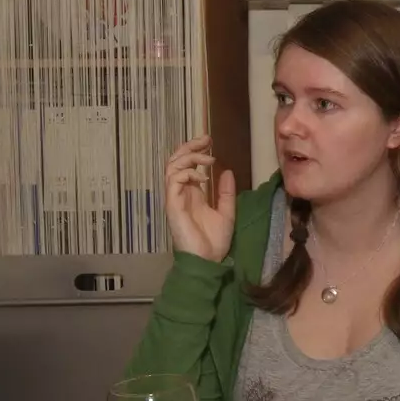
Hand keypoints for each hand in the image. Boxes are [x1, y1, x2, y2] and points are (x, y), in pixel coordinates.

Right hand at [165, 135, 235, 262]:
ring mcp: (175, 198)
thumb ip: (226, 193)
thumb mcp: (226, 212)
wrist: (207, 260)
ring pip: (172, 168)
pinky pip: (174, 181)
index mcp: (192, 194)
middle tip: (206, 140)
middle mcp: (181, 193)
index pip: (186, 165)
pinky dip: (187, 174)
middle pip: (175, 161)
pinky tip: (203, 177)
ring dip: (189, 158)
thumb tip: (227, 172)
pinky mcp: (172, 205)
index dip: (195, 151)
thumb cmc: (214, 240)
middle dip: (189, 147)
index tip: (209, 142)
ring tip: (208, 159)